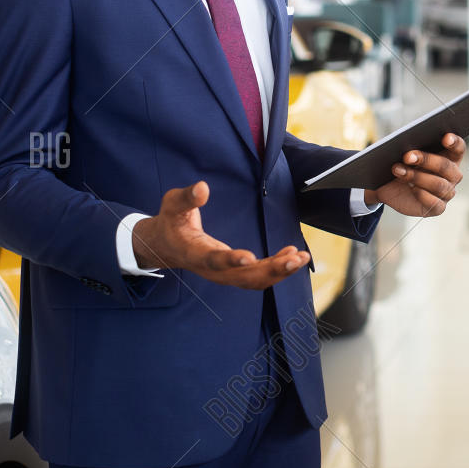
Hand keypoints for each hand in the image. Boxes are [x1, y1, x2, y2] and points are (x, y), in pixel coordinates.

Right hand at [132, 181, 308, 289]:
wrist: (167, 245)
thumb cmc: (172, 222)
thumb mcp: (173, 205)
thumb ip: (187, 198)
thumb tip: (203, 187)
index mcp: (195, 253)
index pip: (213, 260)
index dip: (230, 261)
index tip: (249, 258)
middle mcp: (212, 270)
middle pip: (243, 278)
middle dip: (270, 270)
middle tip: (294, 259)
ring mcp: (224, 274)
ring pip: (254, 280)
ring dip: (280, 272)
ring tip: (301, 257)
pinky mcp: (234, 272)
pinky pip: (258, 275)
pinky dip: (277, 267)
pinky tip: (293, 254)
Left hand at [363, 134, 464, 216]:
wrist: (389, 185)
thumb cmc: (402, 163)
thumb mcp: (404, 152)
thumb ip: (412, 147)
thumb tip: (410, 148)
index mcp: (450, 156)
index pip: (458, 148)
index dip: (454, 142)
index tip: (445, 137)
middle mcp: (453, 175)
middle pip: (446, 166)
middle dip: (426, 160)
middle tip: (407, 156)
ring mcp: (447, 192)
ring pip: (439, 185)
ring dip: (417, 177)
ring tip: (398, 170)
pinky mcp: (438, 208)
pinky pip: (434, 203)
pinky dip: (421, 194)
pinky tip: (410, 187)